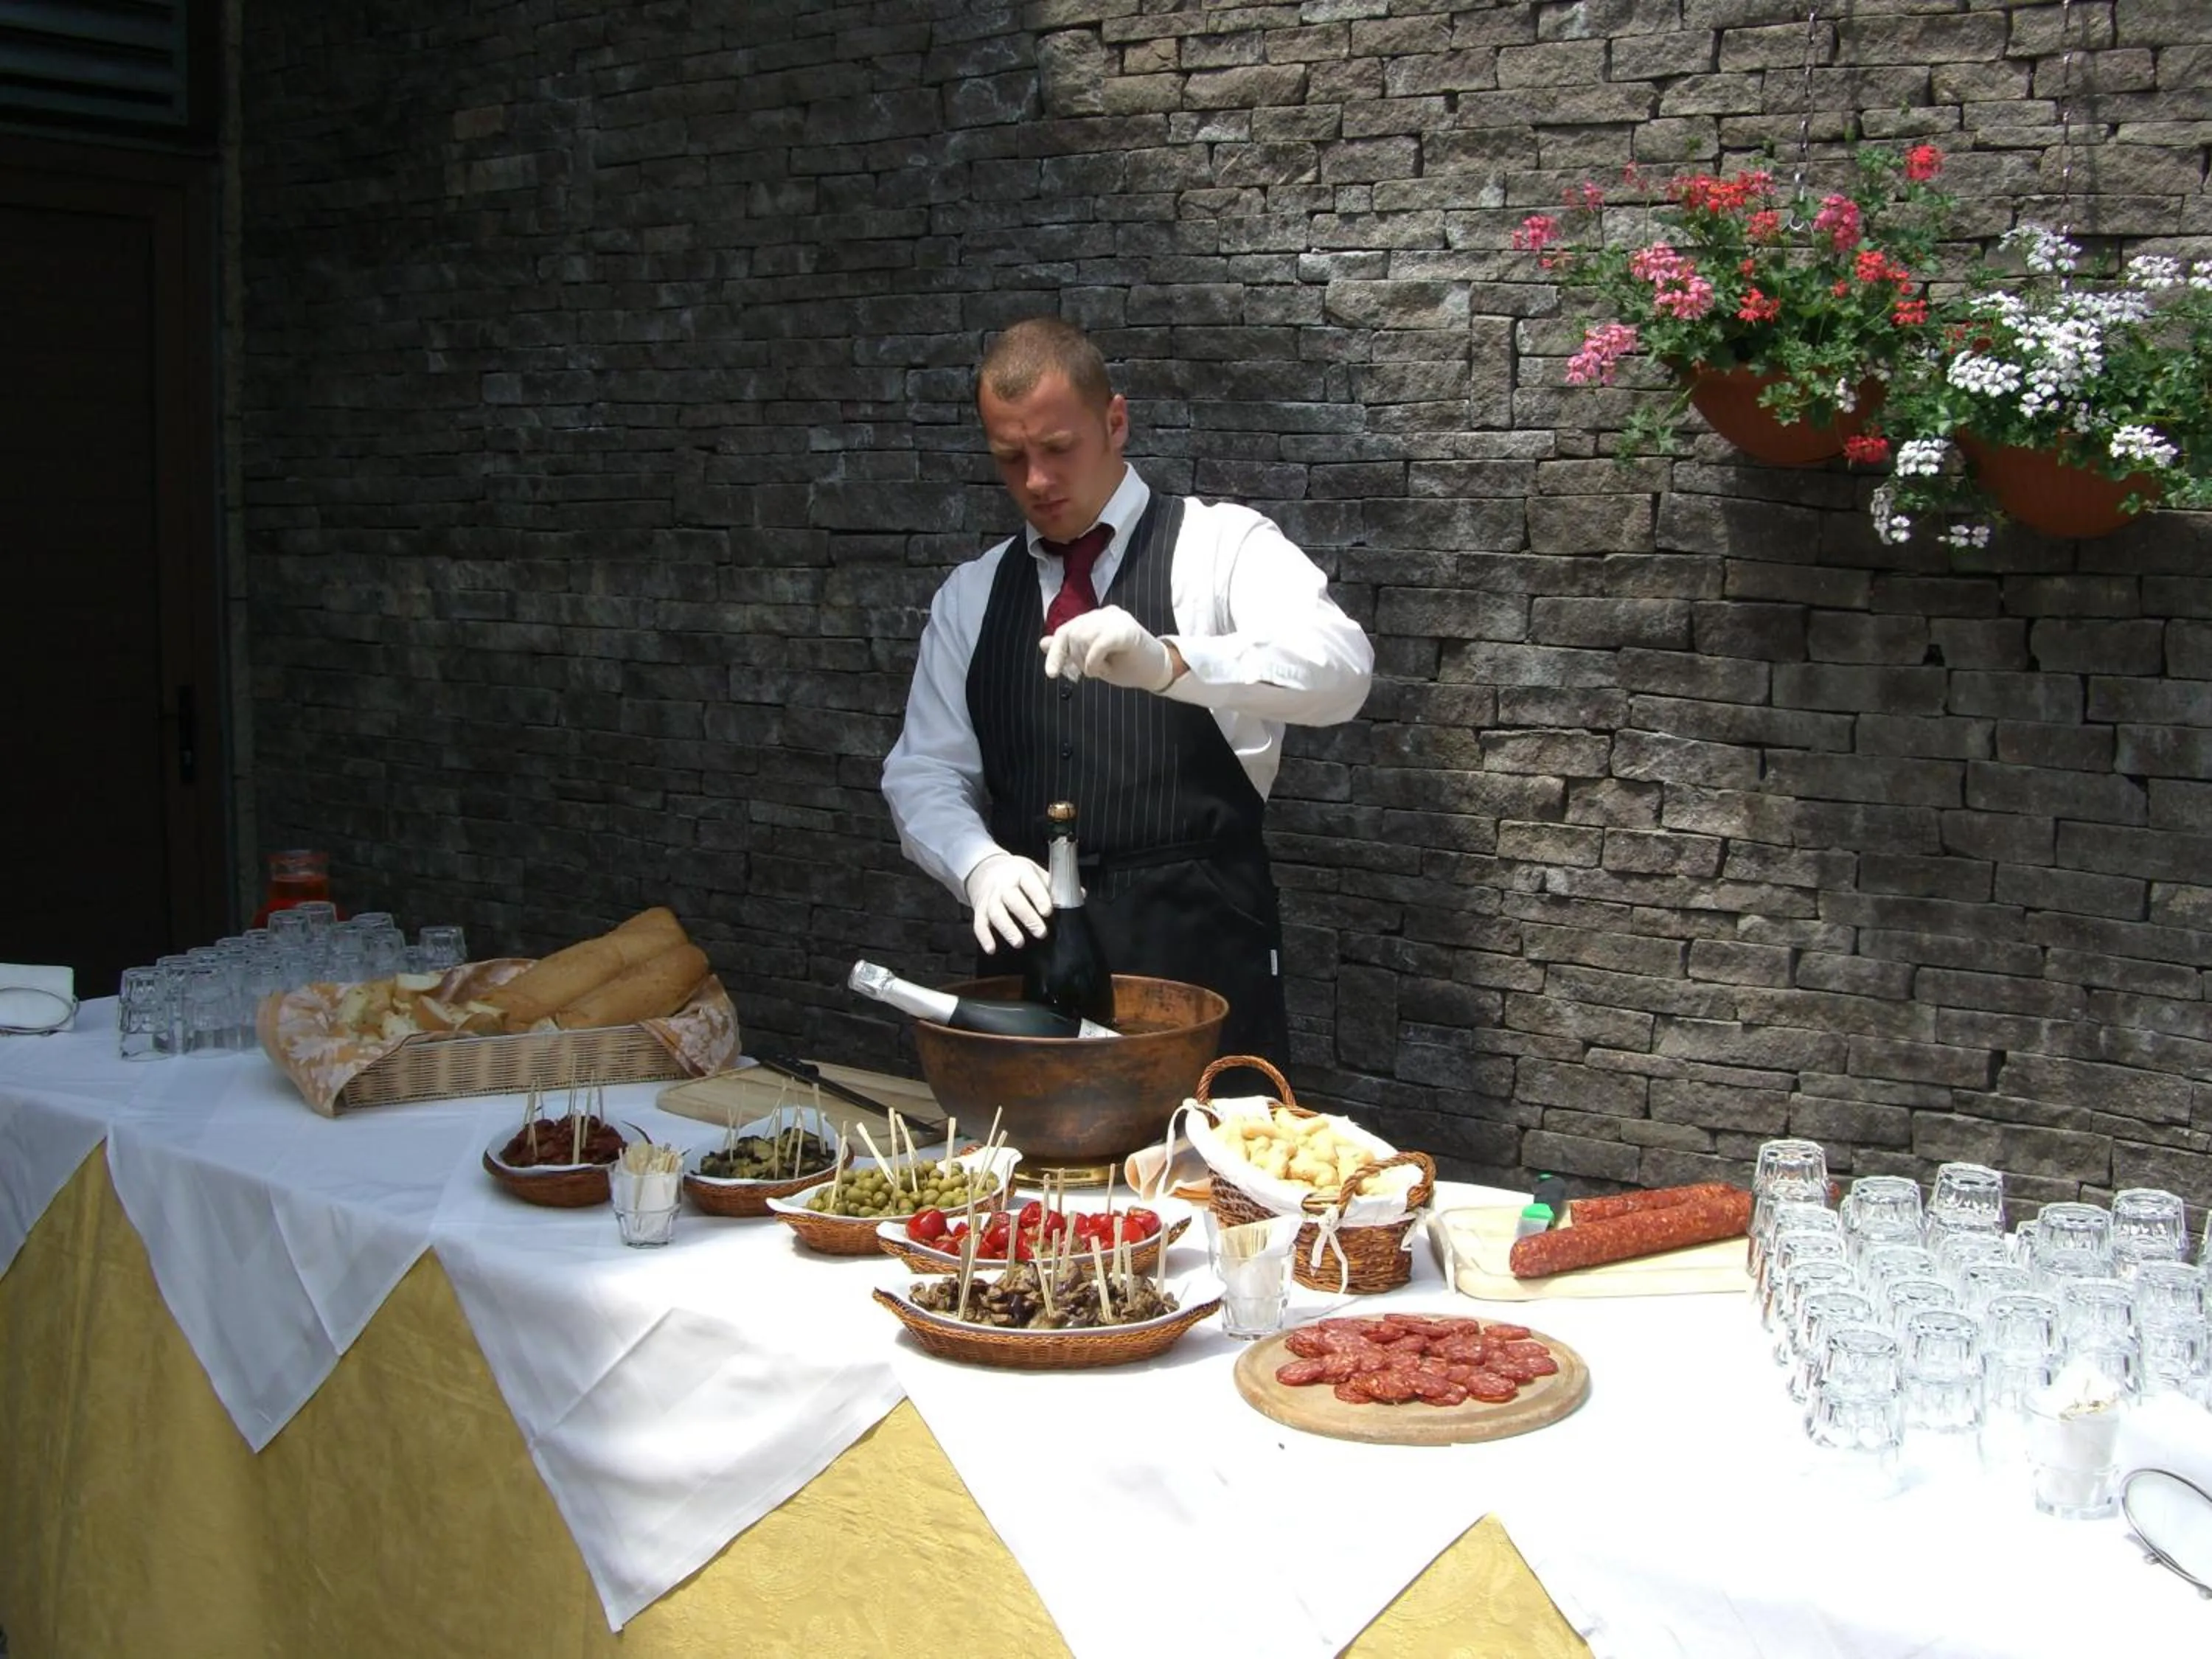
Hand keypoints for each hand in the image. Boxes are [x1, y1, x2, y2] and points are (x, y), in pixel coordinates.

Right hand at [963, 850, 1050, 953]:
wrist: (985, 870)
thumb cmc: (1014, 874)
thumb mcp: (1033, 871)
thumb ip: (1052, 885)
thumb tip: (1078, 894)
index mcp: (1020, 873)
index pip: (1030, 884)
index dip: (1039, 898)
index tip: (1047, 911)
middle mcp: (1003, 885)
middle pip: (1013, 900)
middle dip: (1027, 917)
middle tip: (1041, 932)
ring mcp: (990, 899)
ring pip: (996, 913)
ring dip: (1007, 929)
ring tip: (1019, 942)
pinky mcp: (980, 911)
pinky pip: (979, 925)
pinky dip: (985, 938)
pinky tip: (992, 949)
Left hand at [1040, 605, 1176, 692]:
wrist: (1157, 671)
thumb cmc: (1127, 665)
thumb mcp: (1092, 660)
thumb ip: (1070, 649)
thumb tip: (1043, 642)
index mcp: (1096, 619)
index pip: (1066, 630)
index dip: (1056, 653)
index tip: (1051, 674)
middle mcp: (1104, 613)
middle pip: (1072, 634)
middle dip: (1076, 660)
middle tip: (1094, 672)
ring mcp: (1116, 619)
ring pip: (1082, 639)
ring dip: (1088, 663)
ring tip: (1104, 669)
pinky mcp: (1125, 629)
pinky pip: (1097, 646)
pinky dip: (1095, 662)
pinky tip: (1105, 670)